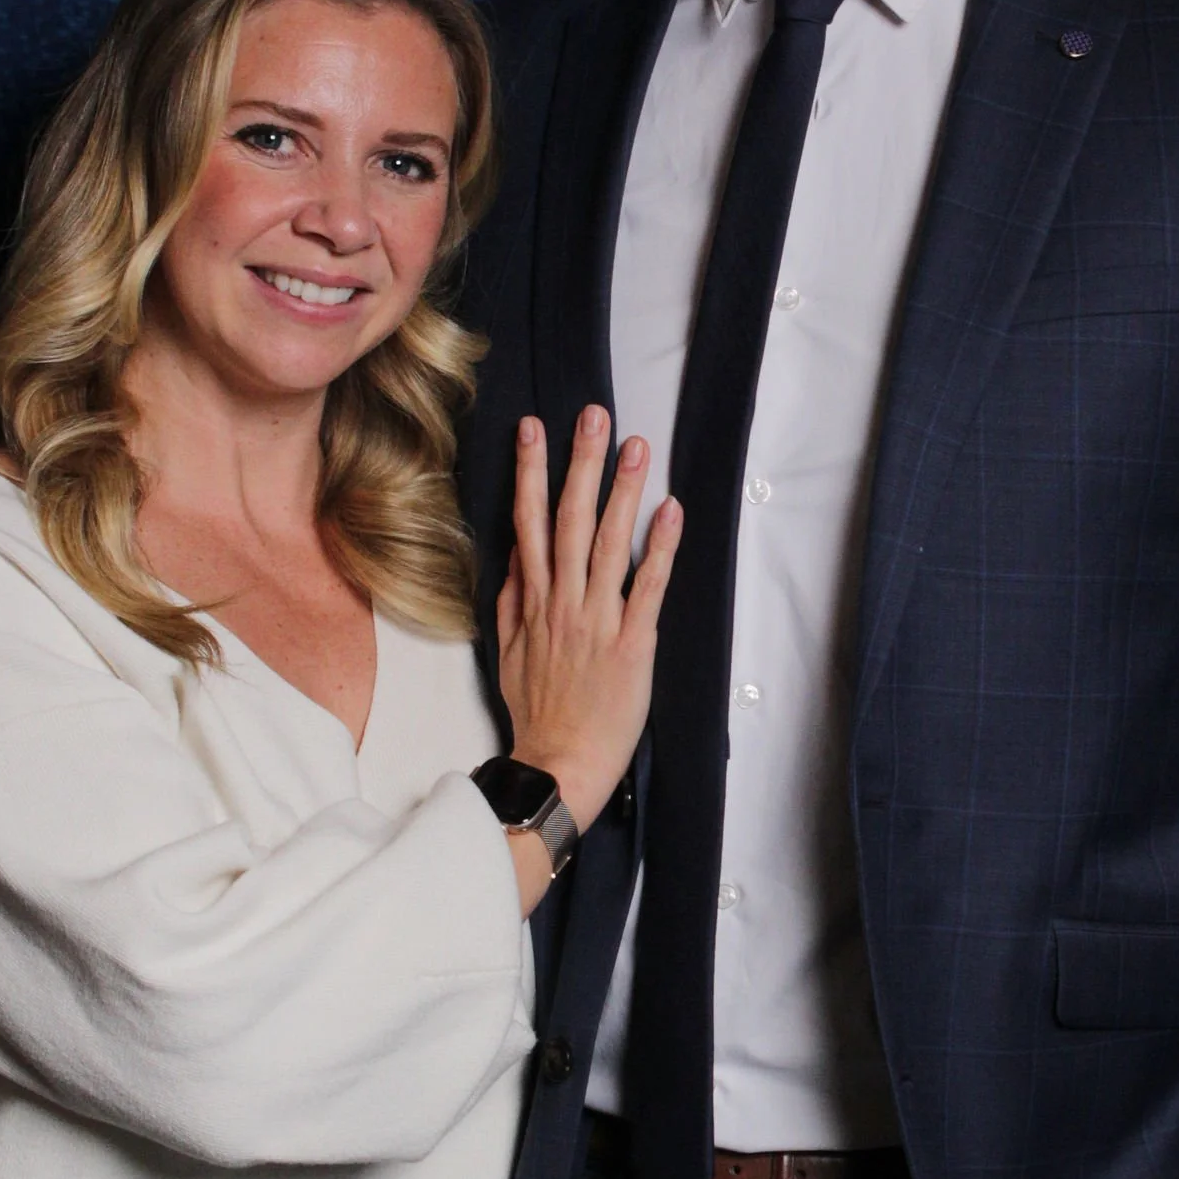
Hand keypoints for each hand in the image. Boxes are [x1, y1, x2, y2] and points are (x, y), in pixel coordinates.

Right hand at [497, 407, 679, 895]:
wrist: (560, 762)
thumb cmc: (537, 712)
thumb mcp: (507, 654)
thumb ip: (511, 602)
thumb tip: (517, 557)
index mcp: (534, 602)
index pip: (530, 523)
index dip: (531, 473)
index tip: (533, 429)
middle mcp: (564, 602)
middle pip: (571, 520)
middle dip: (581, 463)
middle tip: (594, 416)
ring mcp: (598, 620)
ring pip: (610, 544)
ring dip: (623, 492)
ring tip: (636, 447)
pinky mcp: (632, 643)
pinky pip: (648, 588)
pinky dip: (661, 549)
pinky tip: (671, 512)